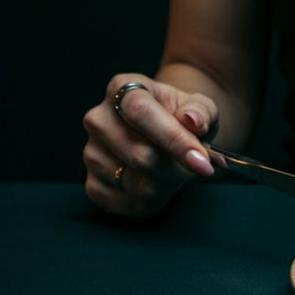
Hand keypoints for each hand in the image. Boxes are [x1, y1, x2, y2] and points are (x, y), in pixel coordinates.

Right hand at [82, 73, 218, 216]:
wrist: (167, 133)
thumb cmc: (183, 117)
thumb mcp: (199, 106)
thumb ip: (201, 112)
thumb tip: (193, 121)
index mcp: (122, 89)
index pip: (140, 113)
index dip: (173, 139)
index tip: (202, 162)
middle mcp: (98, 119)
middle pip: (142, 156)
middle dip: (180, 170)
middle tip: (198, 166)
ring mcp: (91, 153)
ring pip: (139, 185)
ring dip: (170, 186)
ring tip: (177, 171)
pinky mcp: (92, 184)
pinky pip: (130, 204)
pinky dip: (156, 202)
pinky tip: (162, 185)